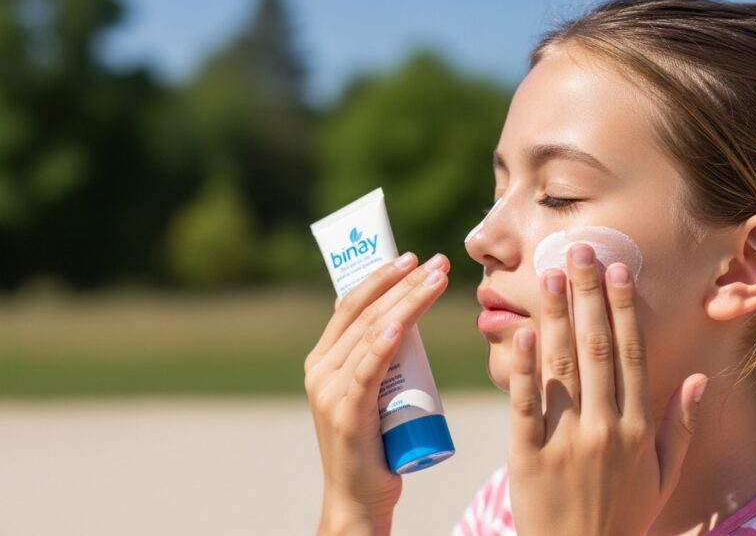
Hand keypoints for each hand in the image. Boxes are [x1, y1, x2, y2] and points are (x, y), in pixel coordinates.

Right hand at [304, 252, 449, 534]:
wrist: (360, 498)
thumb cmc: (376, 445)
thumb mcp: (372, 393)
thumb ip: (376, 362)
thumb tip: (402, 324)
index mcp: (322, 361)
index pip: (352, 306)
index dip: (381, 277)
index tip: (413, 258)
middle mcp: (319, 370)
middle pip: (365, 312)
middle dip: (403, 282)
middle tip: (437, 261)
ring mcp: (329, 390)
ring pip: (372, 333)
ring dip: (408, 301)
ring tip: (437, 279)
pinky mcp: (345, 413)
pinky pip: (367, 369)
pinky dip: (384, 342)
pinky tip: (402, 322)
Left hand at [507, 243, 707, 535]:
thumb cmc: (622, 520)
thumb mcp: (662, 479)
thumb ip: (679, 427)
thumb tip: (697, 380)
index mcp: (638, 428)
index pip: (630, 354)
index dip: (623, 308)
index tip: (618, 270)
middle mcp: (605, 428)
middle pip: (596, 348)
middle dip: (588, 295)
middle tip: (579, 251)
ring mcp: (566, 441)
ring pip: (563, 367)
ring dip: (557, 316)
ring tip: (551, 273)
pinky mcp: (527, 457)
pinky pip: (525, 406)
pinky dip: (523, 369)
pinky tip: (522, 333)